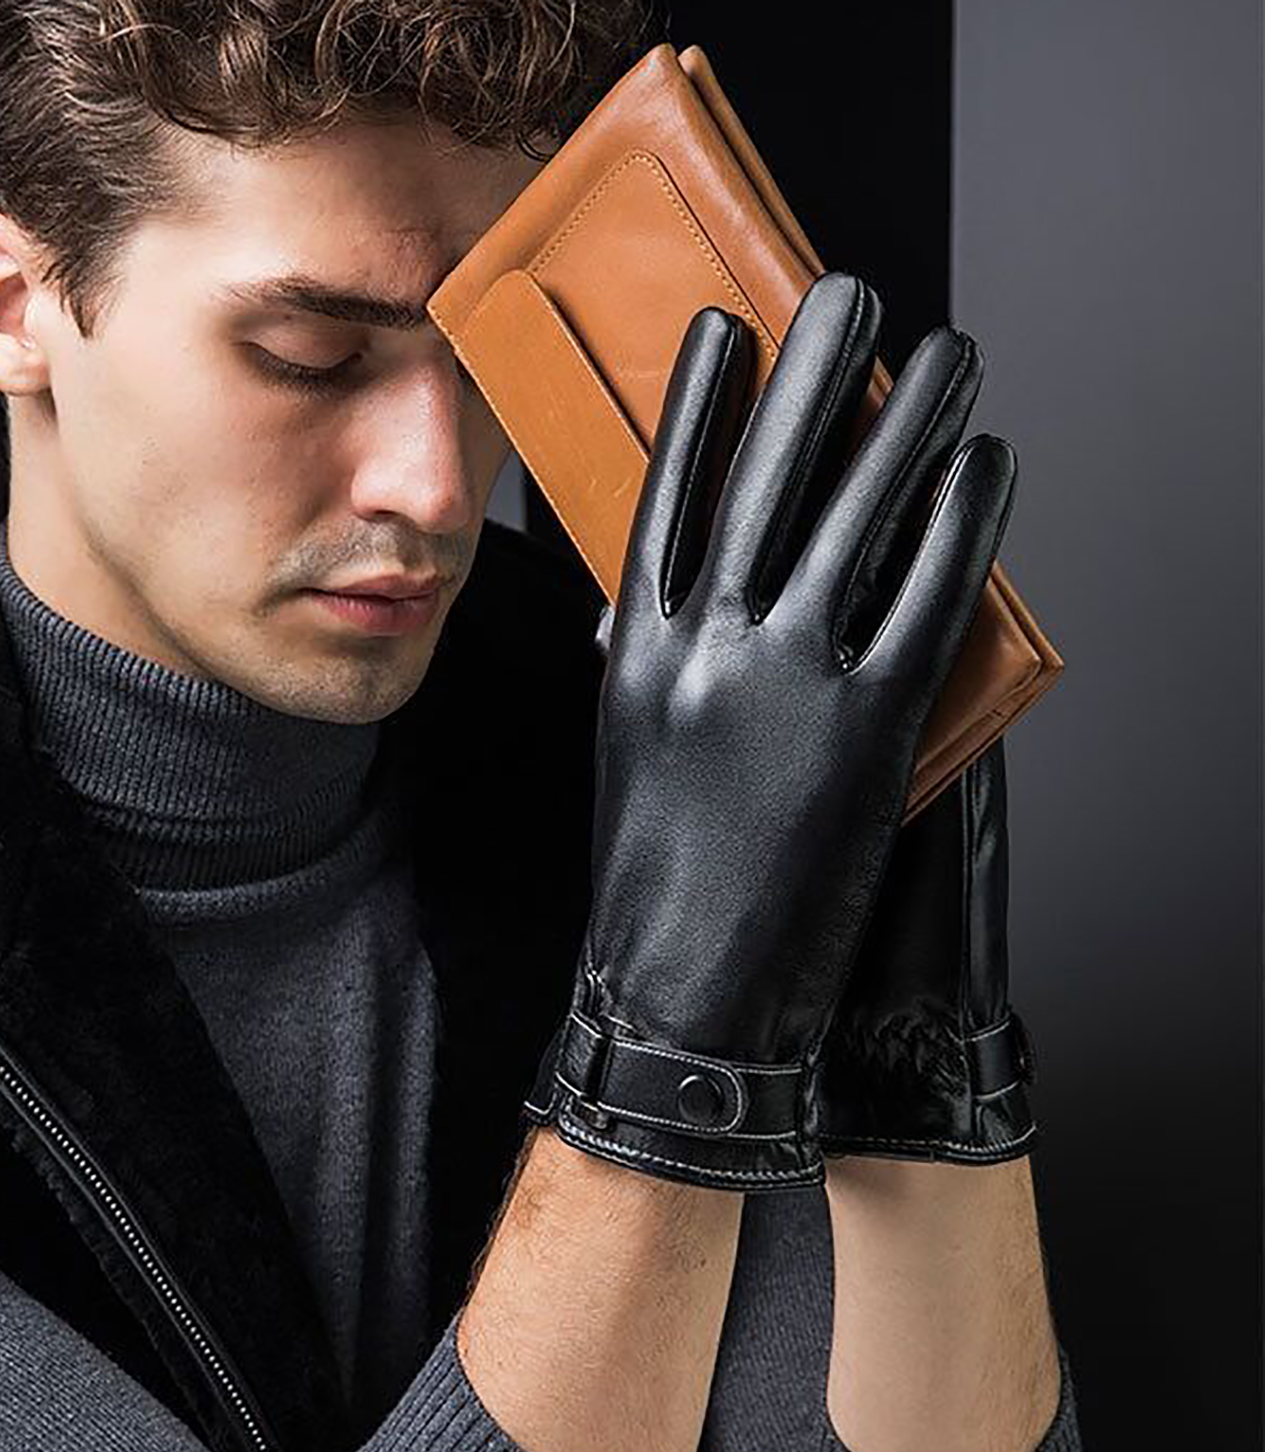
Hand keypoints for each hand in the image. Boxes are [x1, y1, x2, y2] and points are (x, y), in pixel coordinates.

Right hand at [523, 272, 1015, 1190]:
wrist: (683, 994)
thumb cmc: (653, 874)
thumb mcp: (630, 745)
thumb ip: (654, 656)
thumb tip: (672, 590)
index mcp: (636, 650)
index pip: (668, 494)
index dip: (702, 403)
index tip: (728, 326)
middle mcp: (704, 650)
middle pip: (767, 479)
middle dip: (814, 371)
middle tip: (851, 291)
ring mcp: (785, 685)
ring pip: (858, 518)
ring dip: (912, 424)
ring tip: (947, 356)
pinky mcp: (867, 729)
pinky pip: (925, 598)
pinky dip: (961, 523)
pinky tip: (987, 468)